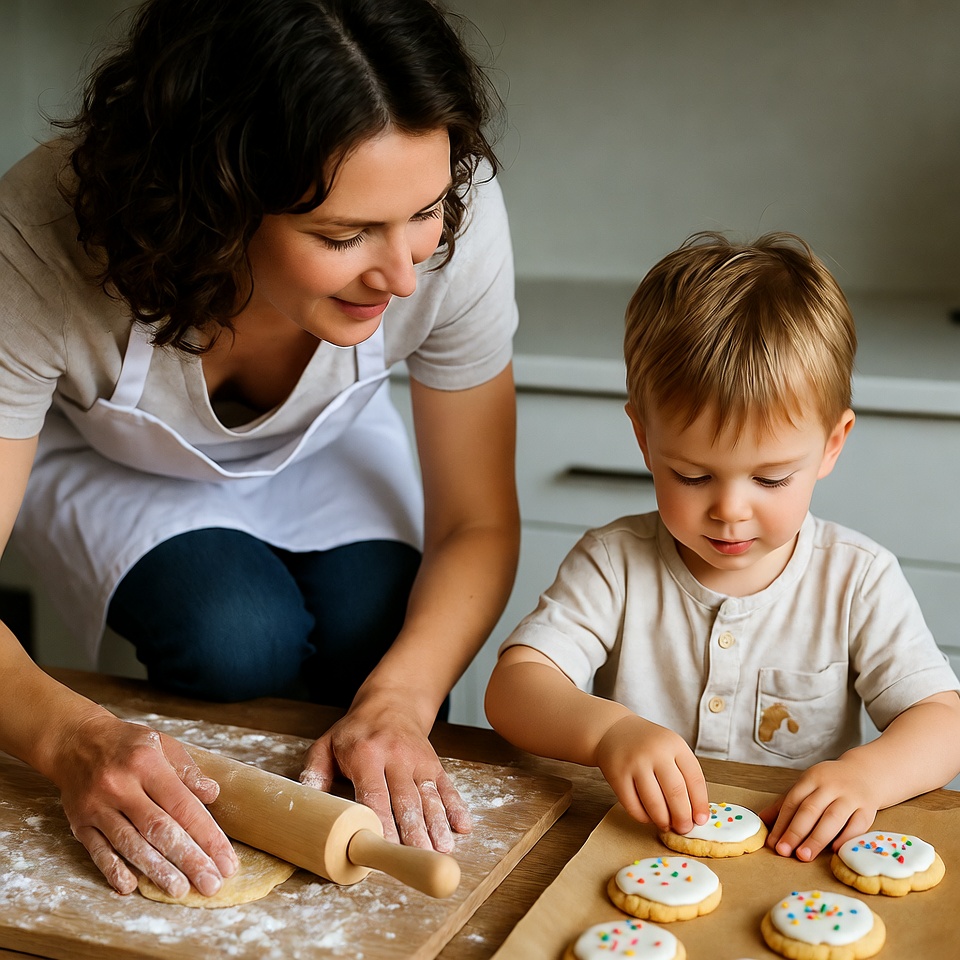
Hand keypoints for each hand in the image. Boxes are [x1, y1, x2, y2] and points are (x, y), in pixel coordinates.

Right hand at [52, 713, 238, 895]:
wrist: (75, 741)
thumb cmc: (128, 743)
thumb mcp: (162, 743)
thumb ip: (186, 771)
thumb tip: (212, 794)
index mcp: (147, 764)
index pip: (182, 805)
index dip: (207, 835)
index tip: (225, 860)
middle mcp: (121, 787)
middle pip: (159, 829)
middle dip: (189, 859)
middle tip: (210, 884)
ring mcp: (98, 807)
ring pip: (130, 844)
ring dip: (157, 871)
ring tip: (180, 890)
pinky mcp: (80, 823)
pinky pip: (98, 850)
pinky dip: (114, 870)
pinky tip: (131, 886)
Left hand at [300, 692, 470, 851]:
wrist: (391, 702)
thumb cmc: (355, 732)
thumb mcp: (326, 744)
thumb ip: (314, 772)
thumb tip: (304, 803)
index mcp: (366, 753)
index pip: (374, 793)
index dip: (381, 822)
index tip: (383, 848)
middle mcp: (396, 756)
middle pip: (406, 799)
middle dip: (413, 831)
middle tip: (417, 858)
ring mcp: (419, 760)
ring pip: (429, 796)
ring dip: (436, 825)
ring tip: (441, 851)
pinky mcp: (434, 764)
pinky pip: (447, 786)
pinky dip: (456, 807)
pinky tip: (463, 828)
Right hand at [594, 715, 708, 834]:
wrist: (613, 730)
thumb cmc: (648, 744)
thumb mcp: (671, 748)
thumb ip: (684, 774)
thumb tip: (695, 813)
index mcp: (674, 744)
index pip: (694, 779)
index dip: (700, 804)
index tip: (701, 820)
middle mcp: (655, 752)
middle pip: (675, 792)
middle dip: (682, 817)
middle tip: (684, 828)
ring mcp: (635, 764)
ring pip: (654, 803)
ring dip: (663, 820)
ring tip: (666, 825)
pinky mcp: (617, 776)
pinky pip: (633, 806)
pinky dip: (643, 817)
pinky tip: (648, 817)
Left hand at [761, 758, 877, 861]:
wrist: (866, 773)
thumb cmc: (830, 784)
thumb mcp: (806, 786)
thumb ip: (786, 803)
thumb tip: (762, 820)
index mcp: (812, 778)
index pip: (793, 801)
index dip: (782, 822)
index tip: (773, 843)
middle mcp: (830, 786)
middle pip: (810, 809)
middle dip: (796, 832)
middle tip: (784, 851)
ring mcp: (851, 797)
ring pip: (832, 818)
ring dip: (817, 838)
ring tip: (804, 856)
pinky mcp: (868, 809)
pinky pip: (857, 825)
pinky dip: (845, 838)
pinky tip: (834, 851)